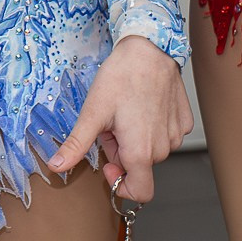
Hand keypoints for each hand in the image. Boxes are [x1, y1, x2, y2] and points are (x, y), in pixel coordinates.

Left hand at [47, 36, 191, 201]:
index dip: (120, 185)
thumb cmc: (122, 76)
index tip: (108, 163)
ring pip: (152, 150)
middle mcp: (164, 148)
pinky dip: (152, 126)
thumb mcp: (93, 112)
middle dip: (121, 151)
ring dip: (136, 139)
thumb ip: (76, 145)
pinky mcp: (185, 120)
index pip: (140, 193)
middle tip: (111, 123)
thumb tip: (56, 167)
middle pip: (140, 166)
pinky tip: (142, 105)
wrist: (150, 47)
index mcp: (141, 152)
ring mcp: (177, 134)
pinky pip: (166, 135)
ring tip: (126, 111)